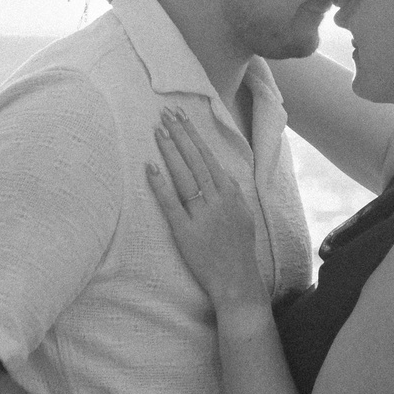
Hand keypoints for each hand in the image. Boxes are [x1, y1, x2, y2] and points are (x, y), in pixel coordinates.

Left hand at [146, 107, 265, 310]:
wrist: (237, 280)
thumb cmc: (239, 249)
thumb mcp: (244, 215)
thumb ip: (233, 193)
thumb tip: (222, 175)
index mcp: (231, 193)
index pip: (209, 157)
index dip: (194, 136)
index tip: (182, 118)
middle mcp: (217, 199)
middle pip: (196, 160)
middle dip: (181, 134)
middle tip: (166, 114)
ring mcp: (202, 215)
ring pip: (184, 176)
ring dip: (171, 152)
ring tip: (158, 131)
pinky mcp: (186, 231)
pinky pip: (171, 204)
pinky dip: (160, 185)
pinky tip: (150, 168)